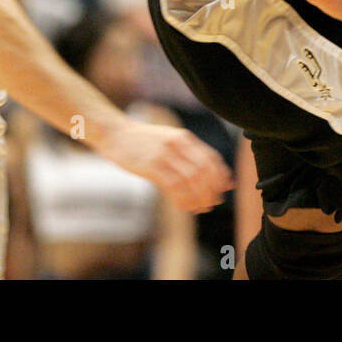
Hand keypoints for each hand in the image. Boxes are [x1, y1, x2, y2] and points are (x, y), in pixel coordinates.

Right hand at [95, 120, 233, 212]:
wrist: (115, 134)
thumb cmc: (142, 141)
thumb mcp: (168, 140)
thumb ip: (186, 152)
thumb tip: (203, 169)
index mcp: (183, 137)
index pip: (210, 157)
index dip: (220, 175)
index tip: (225, 189)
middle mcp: (177, 144)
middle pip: (203, 170)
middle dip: (211, 189)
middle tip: (213, 202)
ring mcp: (163, 155)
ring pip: (190, 180)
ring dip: (199, 197)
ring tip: (200, 208)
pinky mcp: (150, 166)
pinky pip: (173, 186)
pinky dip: (183, 199)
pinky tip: (184, 206)